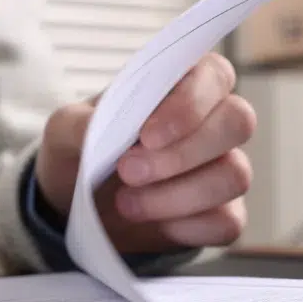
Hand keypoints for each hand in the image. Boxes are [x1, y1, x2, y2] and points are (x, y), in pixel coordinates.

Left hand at [34, 52, 254, 253]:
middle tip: (128, 171)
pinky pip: (228, 221)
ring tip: (126, 203)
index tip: (146, 135)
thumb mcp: (64, 130)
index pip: (215, 74)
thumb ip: (78, 123)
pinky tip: (152, 222)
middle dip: (182, 153)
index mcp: (182, 85)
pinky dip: (186, 227)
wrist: (77, 205)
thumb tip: (97, 128)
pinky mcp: (222, 213)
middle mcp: (212, 121)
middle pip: (238, 122)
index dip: (190, 104)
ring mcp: (222, 167)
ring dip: (176, 195)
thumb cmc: (81, 150)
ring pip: (235, 175)